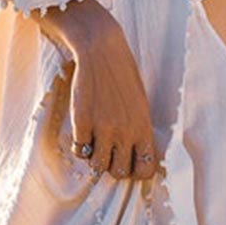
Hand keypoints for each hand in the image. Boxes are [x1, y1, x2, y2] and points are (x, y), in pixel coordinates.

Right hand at [42, 0, 160, 181]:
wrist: (102, 51)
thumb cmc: (123, 77)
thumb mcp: (140, 105)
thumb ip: (139, 130)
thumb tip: (137, 156)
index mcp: (144, 128)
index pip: (145, 170)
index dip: (136, 171)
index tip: (129, 162)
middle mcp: (125, 132)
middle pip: (118, 172)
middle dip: (113, 166)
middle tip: (109, 153)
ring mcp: (103, 129)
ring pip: (98, 165)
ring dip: (95, 158)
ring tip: (95, 143)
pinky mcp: (82, 123)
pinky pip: (80, 150)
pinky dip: (80, 146)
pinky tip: (83, 133)